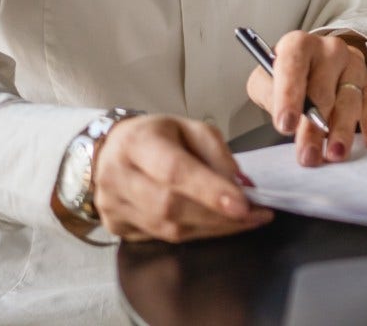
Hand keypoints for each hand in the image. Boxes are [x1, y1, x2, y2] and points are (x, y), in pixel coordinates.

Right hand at [91, 114, 272, 242]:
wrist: (111, 150)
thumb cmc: (157, 136)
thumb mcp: (189, 128)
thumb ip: (216, 152)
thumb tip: (239, 184)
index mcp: (137, 143)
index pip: (174, 171)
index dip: (210, 190)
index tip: (244, 204)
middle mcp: (117, 176)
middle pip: (170, 206)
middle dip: (218, 215)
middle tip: (255, 215)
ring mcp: (111, 205)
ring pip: (168, 229)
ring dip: (213, 228)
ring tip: (246, 221)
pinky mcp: (115, 226)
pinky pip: (162, 238)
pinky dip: (197, 234)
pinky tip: (218, 225)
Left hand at [245, 30, 366, 166]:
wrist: (317, 60)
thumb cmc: (288, 74)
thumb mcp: (265, 79)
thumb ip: (269, 95)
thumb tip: (287, 119)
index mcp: (298, 45)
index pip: (293, 67)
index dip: (289, 97)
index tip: (286, 125)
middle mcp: (329, 50)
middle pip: (322, 91)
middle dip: (314, 128)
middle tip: (308, 155)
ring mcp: (353, 65)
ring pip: (349, 100)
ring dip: (342, 130)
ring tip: (334, 154)